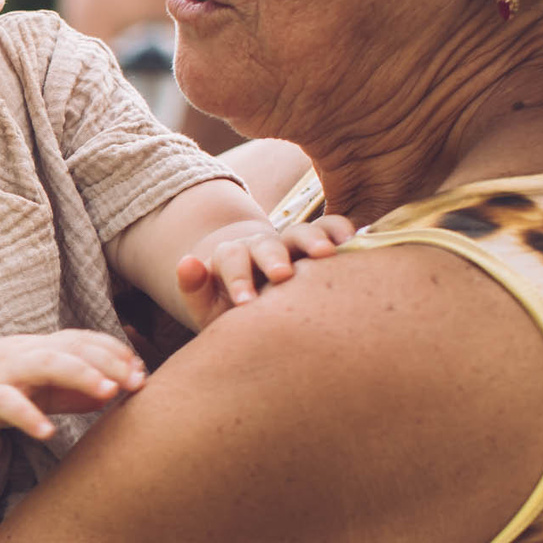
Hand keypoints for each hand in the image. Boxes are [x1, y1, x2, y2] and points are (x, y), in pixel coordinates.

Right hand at [0, 329, 144, 444]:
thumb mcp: (43, 389)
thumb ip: (77, 390)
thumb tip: (121, 390)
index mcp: (40, 348)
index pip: (83, 340)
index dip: (114, 352)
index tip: (142, 371)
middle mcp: (23, 352)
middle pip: (69, 346)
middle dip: (106, 361)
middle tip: (137, 381)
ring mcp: (1, 372)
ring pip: (42, 363)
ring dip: (77, 373)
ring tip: (106, 391)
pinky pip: (6, 403)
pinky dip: (27, 416)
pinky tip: (47, 432)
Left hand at [176, 214, 355, 324]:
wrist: (262, 305)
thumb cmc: (233, 314)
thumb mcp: (209, 310)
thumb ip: (194, 288)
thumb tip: (186, 261)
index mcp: (231, 258)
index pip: (230, 260)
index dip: (238, 279)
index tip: (246, 302)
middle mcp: (261, 245)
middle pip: (266, 243)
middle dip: (273, 258)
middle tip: (282, 275)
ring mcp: (291, 241)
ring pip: (301, 232)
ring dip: (313, 240)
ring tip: (327, 255)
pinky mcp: (319, 242)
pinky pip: (331, 227)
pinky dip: (341, 229)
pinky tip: (355, 240)